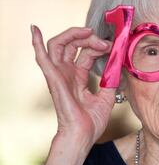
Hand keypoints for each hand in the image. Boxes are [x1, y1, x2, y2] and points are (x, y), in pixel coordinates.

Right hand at [31, 25, 114, 164]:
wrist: (84, 135)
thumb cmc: (91, 121)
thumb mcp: (107, 96)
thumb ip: (110, 79)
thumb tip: (118, 64)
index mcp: (78, 77)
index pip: (85, 52)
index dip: (99, 46)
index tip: (113, 47)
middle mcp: (66, 73)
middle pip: (73, 44)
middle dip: (90, 38)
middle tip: (105, 42)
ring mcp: (58, 74)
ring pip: (59, 44)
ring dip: (74, 34)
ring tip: (90, 33)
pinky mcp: (53, 78)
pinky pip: (42, 56)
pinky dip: (37, 42)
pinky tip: (35, 29)